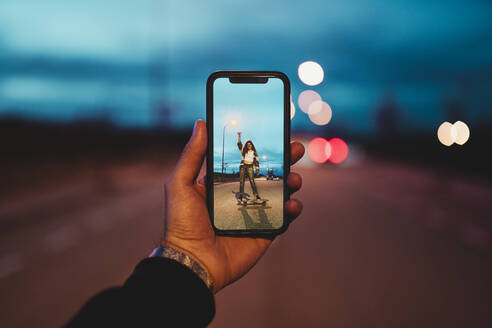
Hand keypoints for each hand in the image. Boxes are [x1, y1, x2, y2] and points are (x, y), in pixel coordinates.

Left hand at [162, 120, 303, 292]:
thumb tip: (201, 122)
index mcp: (222, 184)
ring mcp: (253, 214)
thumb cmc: (182, 223)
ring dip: (292, 182)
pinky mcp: (263, 233)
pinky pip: (284, 219)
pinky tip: (293, 204)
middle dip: (285, 160)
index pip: (246, 161)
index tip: (274, 132)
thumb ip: (192, 155)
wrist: (192, 261)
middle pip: (268, 174)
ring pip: (280, 194)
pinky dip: (293, 210)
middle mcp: (241, 197)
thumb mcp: (180, 184)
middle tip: (295, 148)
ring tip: (294, 178)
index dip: (261, 148)